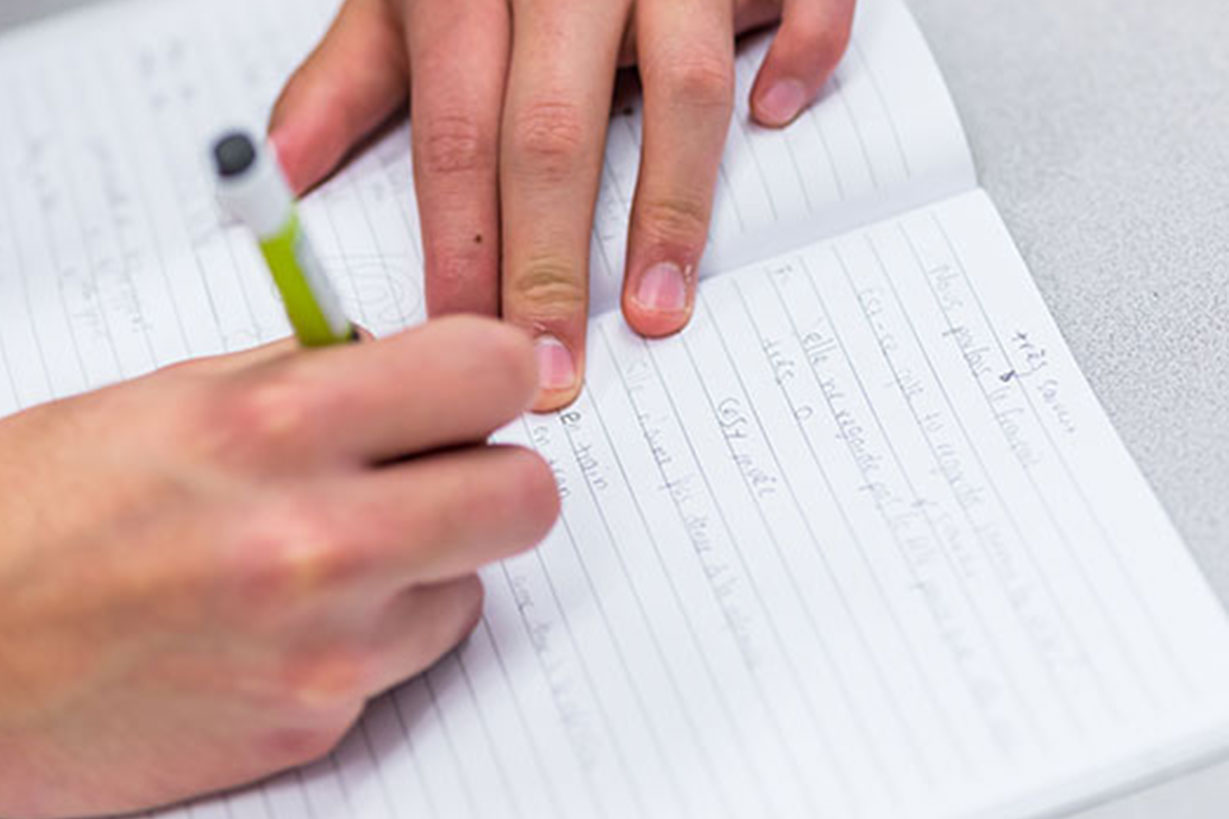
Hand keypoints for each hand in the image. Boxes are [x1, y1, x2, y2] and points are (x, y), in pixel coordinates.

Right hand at [0, 317, 557, 816]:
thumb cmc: (41, 513)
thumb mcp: (175, 399)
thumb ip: (316, 377)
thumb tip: (419, 368)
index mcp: (273, 426)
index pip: (489, 371)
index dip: (497, 371)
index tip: (482, 384)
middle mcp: (315, 540)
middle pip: (529, 496)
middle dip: (495, 475)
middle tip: (444, 469)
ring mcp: (325, 646)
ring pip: (477, 580)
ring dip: (431, 560)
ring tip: (336, 550)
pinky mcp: (318, 722)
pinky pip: (415, 652)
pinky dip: (381, 627)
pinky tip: (298, 614)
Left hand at [269, 0, 855, 409]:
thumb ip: (352, 72)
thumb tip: (283, 165)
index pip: (457, 130)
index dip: (459, 240)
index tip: (462, 333)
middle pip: (553, 128)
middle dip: (551, 261)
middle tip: (556, 362)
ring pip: (679, 84)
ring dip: (670, 206)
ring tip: (658, 308)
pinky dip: (801, 53)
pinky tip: (775, 115)